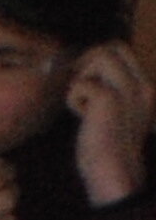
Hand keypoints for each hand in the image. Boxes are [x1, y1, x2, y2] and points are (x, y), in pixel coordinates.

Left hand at [78, 45, 151, 207]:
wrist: (114, 172)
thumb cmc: (108, 146)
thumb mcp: (117, 113)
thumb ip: (111, 90)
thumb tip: (83, 66)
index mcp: (145, 88)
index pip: (123, 49)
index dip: (97, 56)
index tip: (84, 77)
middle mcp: (142, 85)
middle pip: (113, 46)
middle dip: (89, 60)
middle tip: (79, 85)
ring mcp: (128, 90)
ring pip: (100, 55)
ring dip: (83, 76)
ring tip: (84, 103)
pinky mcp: (108, 99)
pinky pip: (81, 83)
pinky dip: (74, 98)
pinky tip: (81, 117)